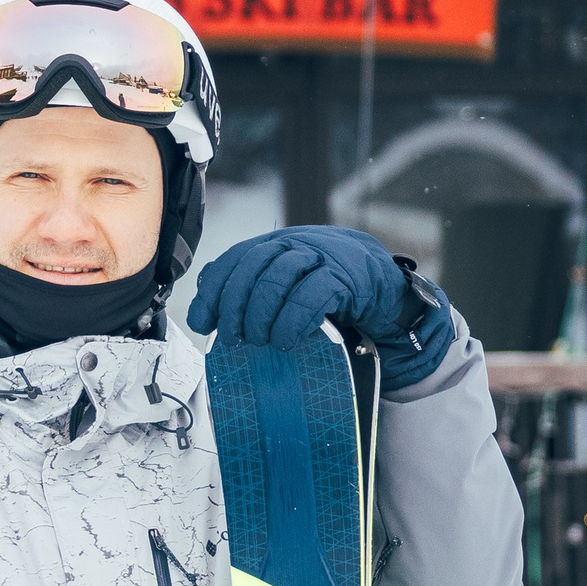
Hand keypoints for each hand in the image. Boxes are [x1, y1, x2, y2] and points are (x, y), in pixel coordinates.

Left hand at [186, 226, 451, 385]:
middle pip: (252, 267)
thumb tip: (204, 311)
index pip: (233, 259)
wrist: (383, 288)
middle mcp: (295, 244)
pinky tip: (286, 340)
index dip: (213, 292)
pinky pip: (312, 294)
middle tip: (232, 338)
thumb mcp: (285, 290)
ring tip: (260, 341)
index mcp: (275, 245)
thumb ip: (249, 292)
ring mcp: (321, 256)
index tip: (203, 323)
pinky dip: (293, 320)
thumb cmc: (328, 294)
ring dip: (262, 315)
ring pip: (278, 278)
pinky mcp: (345, 276)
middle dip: (235, 306)